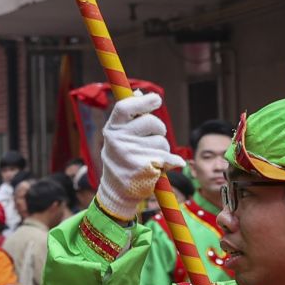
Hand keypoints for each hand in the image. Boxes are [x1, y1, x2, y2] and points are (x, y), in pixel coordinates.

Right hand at [96, 92, 184, 220]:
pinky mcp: (144, 168)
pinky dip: (173, 162)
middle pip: (152, 122)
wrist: (116, 191)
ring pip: (163, 142)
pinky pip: (169, 158)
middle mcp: (118, 140)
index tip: (157, 99)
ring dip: (163, 149)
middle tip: (153, 139)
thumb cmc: (121, 159)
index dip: (143, 101)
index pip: (126, 107)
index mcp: (112, 129)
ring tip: (150, 159)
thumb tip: (139, 92)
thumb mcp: (119, 137)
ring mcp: (130, 155)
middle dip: (159, 129)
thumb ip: (130, 117)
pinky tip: (166, 166)